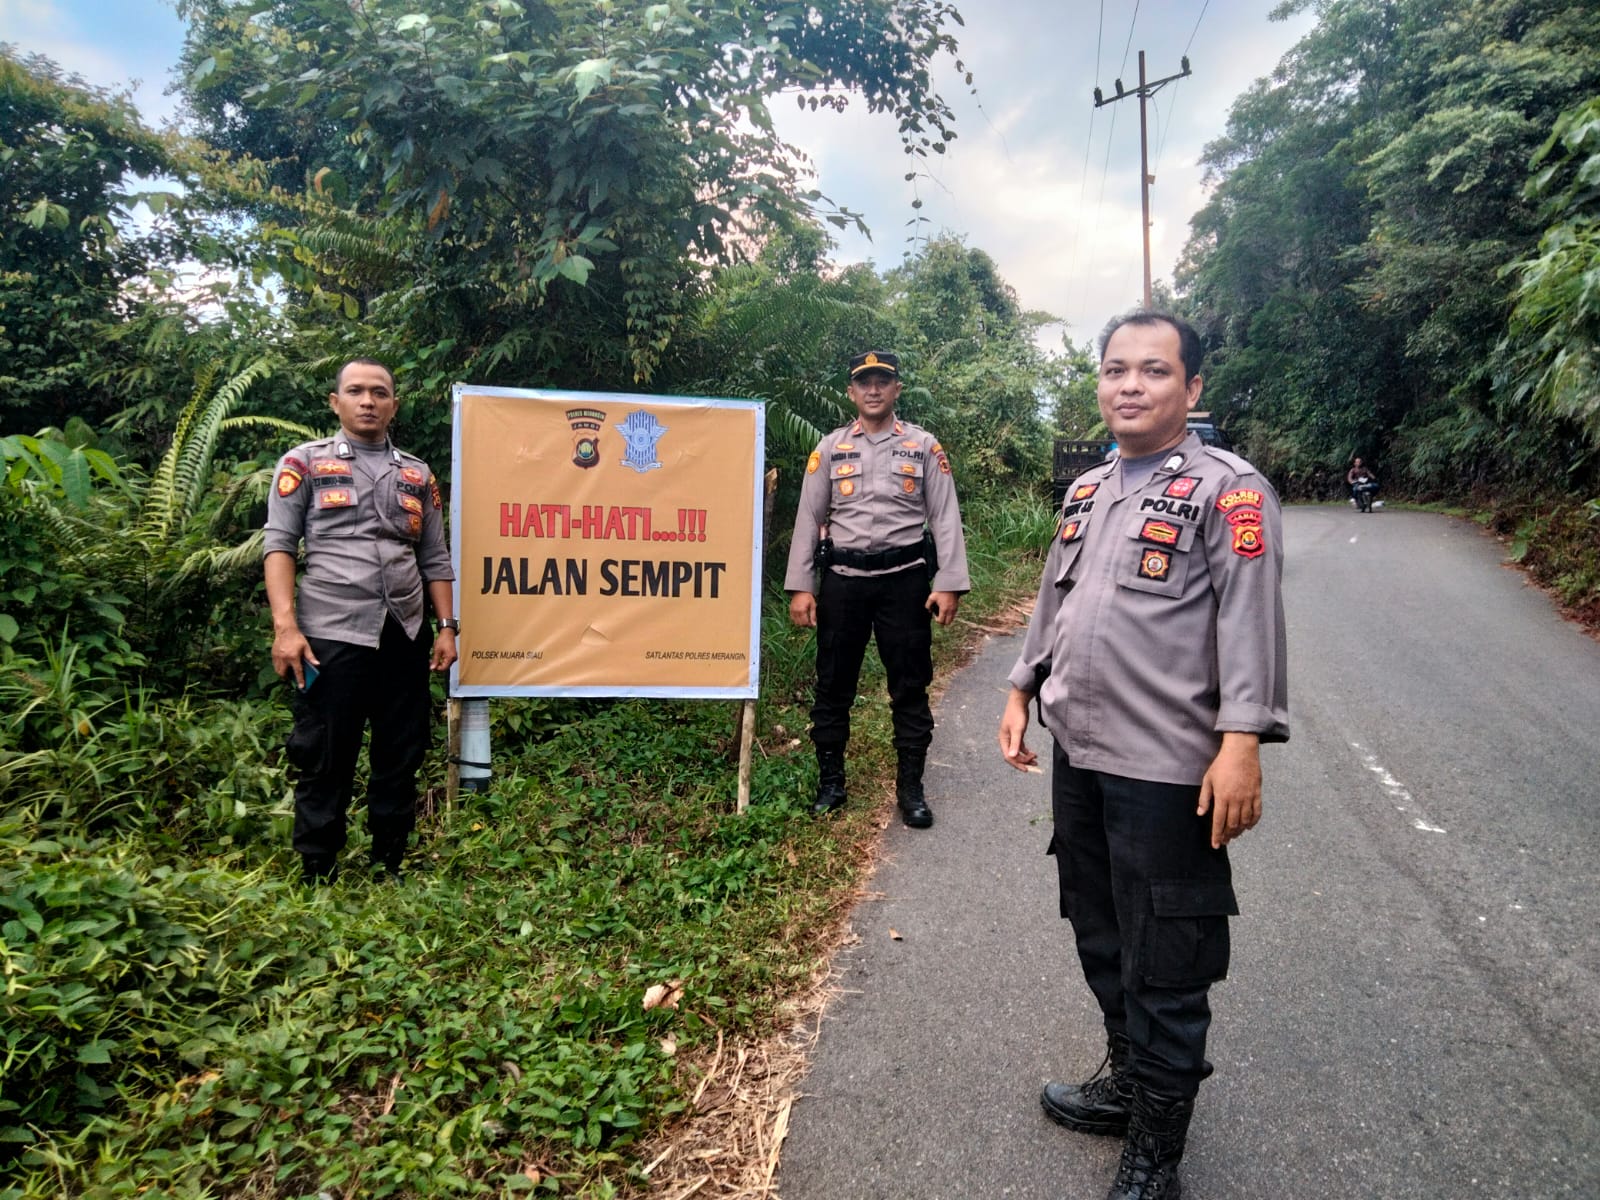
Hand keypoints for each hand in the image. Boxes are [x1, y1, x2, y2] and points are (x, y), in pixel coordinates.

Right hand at [271, 627, 317, 688]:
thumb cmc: (297, 638)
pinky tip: (283, 665)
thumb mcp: (306, 647)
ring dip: (282, 673)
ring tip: (287, 672)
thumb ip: (311, 657)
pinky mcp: (273, 654)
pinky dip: (278, 667)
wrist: (285, 630)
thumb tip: (317, 664)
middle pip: (283, 673)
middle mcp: (284, 658)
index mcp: (293, 657)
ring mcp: (277, 657)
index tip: (301, 687)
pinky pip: (275, 664)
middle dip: (287, 677)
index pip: (297, 672)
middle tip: (291, 677)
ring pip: (277, 670)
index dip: (300, 680)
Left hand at [431, 628, 457, 671]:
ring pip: (445, 664)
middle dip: (437, 665)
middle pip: (445, 667)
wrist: (448, 633)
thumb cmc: (442, 641)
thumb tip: (432, 668)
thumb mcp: (437, 651)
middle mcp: (453, 659)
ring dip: (439, 663)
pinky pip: (446, 660)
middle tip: (430, 661)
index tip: (430, 666)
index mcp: (450, 658)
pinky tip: (437, 656)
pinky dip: (441, 660)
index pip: (443, 668)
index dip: (436, 668)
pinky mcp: (452, 655)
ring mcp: (453, 657)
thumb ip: (435, 660)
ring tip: (433, 658)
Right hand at [789, 591, 816, 627]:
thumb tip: (814, 625)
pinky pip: (793, 619)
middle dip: (805, 625)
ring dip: (801, 623)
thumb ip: (813, 616)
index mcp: (802, 611)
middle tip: (810, 622)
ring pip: (796, 623)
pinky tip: (801, 618)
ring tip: (805, 620)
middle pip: (800, 624)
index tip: (812, 624)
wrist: (800, 591)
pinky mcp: (790, 611)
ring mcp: (792, 611)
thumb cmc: (808, 598)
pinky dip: (797, 620)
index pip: (805, 623)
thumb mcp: (813, 606)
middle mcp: (796, 612)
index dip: (809, 625)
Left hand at [926, 590, 958, 625]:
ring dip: (947, 619)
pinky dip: (950, 615)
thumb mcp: (931, 597)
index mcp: (944, 609)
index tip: (935, 616)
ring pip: (951, 619)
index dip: (937, 620)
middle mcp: (950, 611)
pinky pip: (954, 615)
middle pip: (947, 623)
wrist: (949, 585)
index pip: (941, 621)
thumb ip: (928, 605)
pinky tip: (946, 610)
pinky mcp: (956, 607)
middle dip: (943, 621)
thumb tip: (929, 611)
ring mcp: (954, 609)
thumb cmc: (940, 591)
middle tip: (939, 616)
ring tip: (942, 613)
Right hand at [997, 687, 1037, 771]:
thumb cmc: (1017, 714)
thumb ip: (1015, 743)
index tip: (1027, 769)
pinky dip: (1026, 751)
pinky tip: (1033, 753)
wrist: (1019, 702)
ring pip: (1018, 752)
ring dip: (1026, 757)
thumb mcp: (1017, 730)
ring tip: (1036, 760)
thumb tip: (1011, 756)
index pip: (1008, 756)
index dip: (1017, 763)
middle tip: (1034, 764)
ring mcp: (1011, 737)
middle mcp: (1006, 740)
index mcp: (1003, 739)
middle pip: (1013, 755)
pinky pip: (1020, 747)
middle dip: (1023, 761)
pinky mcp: (1017, 734)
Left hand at [1198, 732, 1261, 847]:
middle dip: (1227, 835)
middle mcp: (1236, 800)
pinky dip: (1253, 821)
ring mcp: (1248, 797)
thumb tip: (1200, 813)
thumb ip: (1204, 798)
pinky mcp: (1257, 794)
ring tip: (1235, 835)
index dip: (1216, 835)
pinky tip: (1249, 827)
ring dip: (1240, 830)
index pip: (1218, 821)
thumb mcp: (1208, 779)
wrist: (1241, 751)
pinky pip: (1257, 812)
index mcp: (1222, 797)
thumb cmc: (1222, 764)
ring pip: (1245, 820)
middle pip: (1232, 824)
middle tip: (1224, 841)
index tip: (1215, 844)